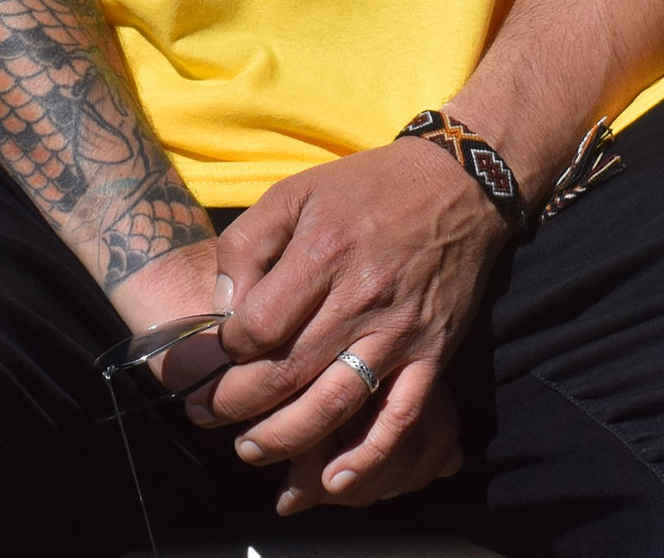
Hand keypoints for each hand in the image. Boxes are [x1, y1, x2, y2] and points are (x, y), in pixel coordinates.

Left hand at [189, 133, 512, 507]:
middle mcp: (360, 296)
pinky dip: (368, 455)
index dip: (223, 353)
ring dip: (284, 439)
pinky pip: (401, 416)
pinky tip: (334, 478)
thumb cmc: (369, 188)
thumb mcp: (296, 192)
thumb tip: (222, 307)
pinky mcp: (432, 352)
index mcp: (323, 252)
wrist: (459, 185)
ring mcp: (399, 330)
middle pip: (285, 373)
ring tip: (250, 449)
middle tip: (205, 415)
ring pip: (333, 404)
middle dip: (233, 405)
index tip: (210, 360)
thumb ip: (247, 244)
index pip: (256, 328)